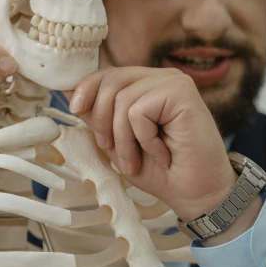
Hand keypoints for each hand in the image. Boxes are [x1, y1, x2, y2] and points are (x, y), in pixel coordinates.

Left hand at [68, 66, 237, 220]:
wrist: (197, 193)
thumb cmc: (162, 171)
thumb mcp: (119, 142)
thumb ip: (99, 117)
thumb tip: (68, 91)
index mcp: (146, 84)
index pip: (106, 73)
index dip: (86, 90)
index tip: (76, 111)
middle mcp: (160, 77)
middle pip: (109, 80)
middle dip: (103, 123)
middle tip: (119, 154)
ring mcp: (173, 81)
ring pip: (122, 99)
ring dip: (124, 140)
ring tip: (139, 159)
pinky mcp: (182, 92)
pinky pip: (139, 111)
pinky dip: (144, 139)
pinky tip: (163, 153)